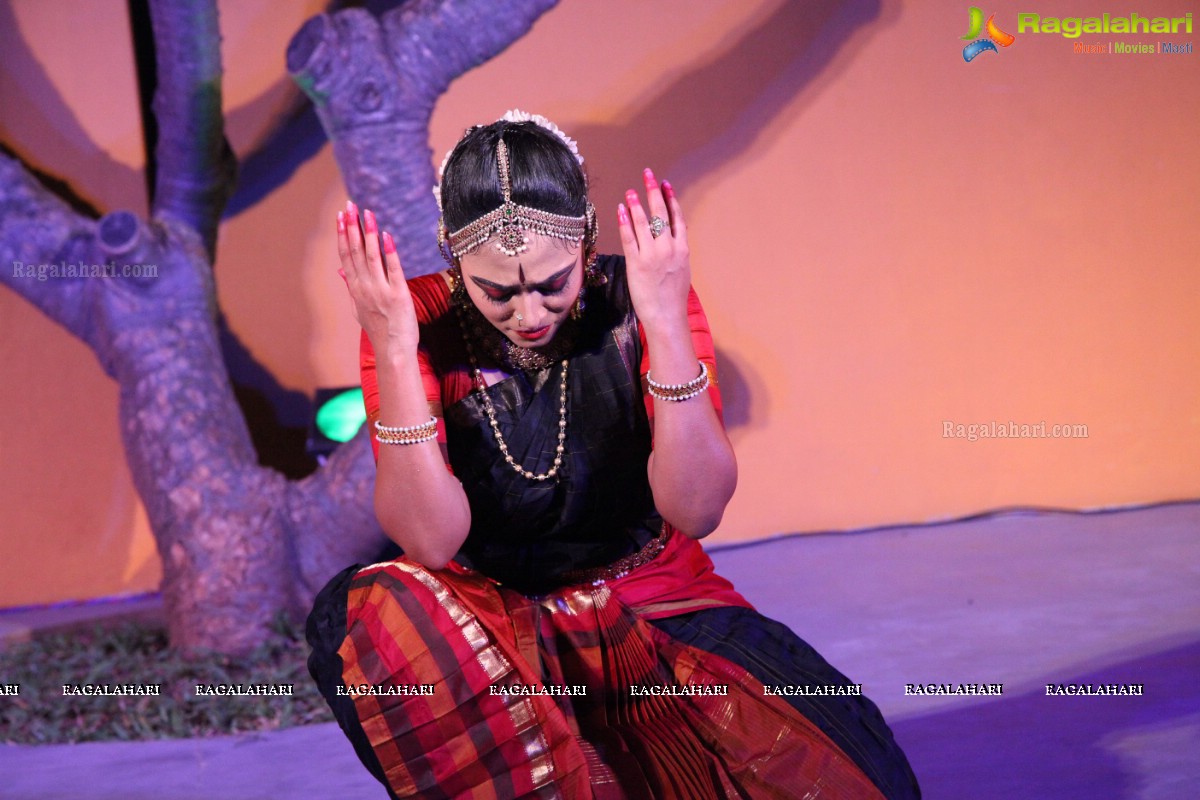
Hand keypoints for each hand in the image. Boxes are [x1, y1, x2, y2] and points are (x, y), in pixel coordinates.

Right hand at [336, 200, 418, 353]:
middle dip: (352, 227)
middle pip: (355, 252)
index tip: (341, 215)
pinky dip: (389, 252)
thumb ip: (350, 287)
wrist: (393, 351)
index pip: (345, 256)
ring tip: (367, 213)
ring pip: (371, 257)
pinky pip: (393, 270)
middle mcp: (365, 287)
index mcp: (356, 289)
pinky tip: (387, 235)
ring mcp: (380, 291)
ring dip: (369, 234)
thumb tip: (340, 271)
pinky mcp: (398, 295)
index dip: (343, 234)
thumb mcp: (359, 308)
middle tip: (350, 206)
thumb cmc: (379, 329)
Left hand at [617, 169, 690, 331]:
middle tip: (648, 175)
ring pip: (644, 223)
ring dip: (636, 204)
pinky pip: (629, 237)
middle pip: (661, 214)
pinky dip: (624, 222)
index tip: (665, 185)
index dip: (671, 199)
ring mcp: (652, 255)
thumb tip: (672, 240)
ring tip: (630, 191)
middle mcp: (668, 248)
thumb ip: (676, 253)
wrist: (667, 317)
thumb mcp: (681, 271)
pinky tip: (620, 210)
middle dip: (653, 192)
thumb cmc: (672, 298)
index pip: (677, 218)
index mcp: (682, 250)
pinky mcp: (637, 263)